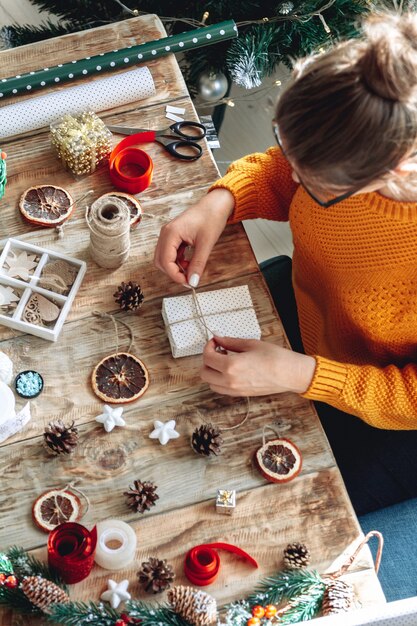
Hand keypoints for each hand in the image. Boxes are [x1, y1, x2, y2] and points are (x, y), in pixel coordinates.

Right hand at [154, 189, 233, 285]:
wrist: (216, 204)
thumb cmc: (211, 217)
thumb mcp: (206, 244)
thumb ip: (198, 264)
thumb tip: (193, 281)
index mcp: (171, 233)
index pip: (165, 261)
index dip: (175, 275)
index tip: (188, 283)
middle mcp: (166, 233)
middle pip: (161, 261)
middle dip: (173, 272)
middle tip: (189, 279)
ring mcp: (169, 234)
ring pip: (164, 258)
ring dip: (176, 267)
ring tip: (191, 269)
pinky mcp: (174, 236)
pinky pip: (171, 253)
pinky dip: (178, 261)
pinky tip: (190, 262)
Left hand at [201, 336, 315, 395]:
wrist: (290, 374)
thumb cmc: (275, 357)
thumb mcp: (251, 344)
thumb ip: (230, 342)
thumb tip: (218, 338)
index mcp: (231, 366)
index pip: (207, 357)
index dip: (209, 346)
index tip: (215, 341)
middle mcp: (230, 380)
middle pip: (204, 372)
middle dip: (207, 360)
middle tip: (218, 350)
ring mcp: (235, 390)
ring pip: (211, 383)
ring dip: (212, 371)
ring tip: (224, 361)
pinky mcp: (241, 394)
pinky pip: (221, 389)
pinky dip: (219, 380)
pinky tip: (230, 370)